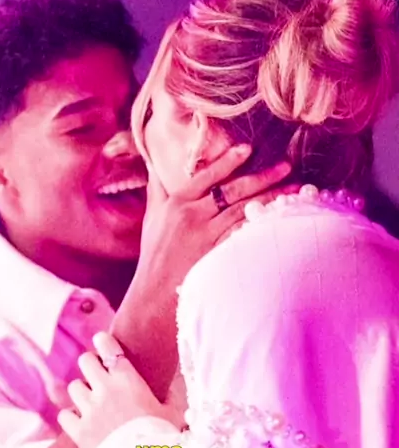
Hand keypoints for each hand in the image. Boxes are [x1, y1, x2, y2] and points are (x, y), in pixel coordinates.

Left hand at [58, 333, 170, 447]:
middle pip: (85, 361)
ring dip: (82, 392)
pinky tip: (80, 421)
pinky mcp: (78, 431)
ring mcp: (89, 410)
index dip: (103, 342)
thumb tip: (177, 379)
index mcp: (128, 380)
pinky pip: (65, 415)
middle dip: (90, 365)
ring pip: (74, 387)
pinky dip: (71, 417)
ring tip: (91, 401)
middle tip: (97, 374)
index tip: (102, 341)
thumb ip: (173, 392)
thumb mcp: (175, 412)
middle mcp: (105, 389)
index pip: (108, 348)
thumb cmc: (165, 439)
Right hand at [111, 146, 296, 401]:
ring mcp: (207, 238)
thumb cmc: (155, 256)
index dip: (229, 161)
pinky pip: (247, 237)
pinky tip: (284, 220)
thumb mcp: (152, 218)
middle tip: (287, 165)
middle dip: (263, 177)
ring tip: (296, 190)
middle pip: (233, 191)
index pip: (207, 175)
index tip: (249, 149)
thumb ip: (157, 188)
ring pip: (245, 212)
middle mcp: (193, 217)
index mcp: (177, 203)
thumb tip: (157, 162)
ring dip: (273, 199)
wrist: (153, 298)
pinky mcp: (220, 258)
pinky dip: (265, 226)